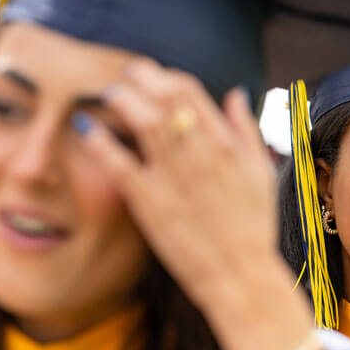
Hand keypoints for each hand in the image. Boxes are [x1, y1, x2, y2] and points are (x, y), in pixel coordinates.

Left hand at [80, 58, 277, 308]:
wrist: (241, 273)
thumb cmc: (254, 226)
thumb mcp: (261, 172)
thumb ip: (247, 130)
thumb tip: (236, 94)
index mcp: (225, 143)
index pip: (188, 89)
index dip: (164, 75)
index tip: (152, 77)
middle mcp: (199, 152)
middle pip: (161, 95)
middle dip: (138, 77)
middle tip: (124, 77)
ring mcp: (173, 176)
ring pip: (139, 119)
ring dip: (120, 99)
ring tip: (109, 97)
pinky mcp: (150, 201)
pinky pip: (118, 162)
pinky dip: (101, 141)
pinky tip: (88, 129)